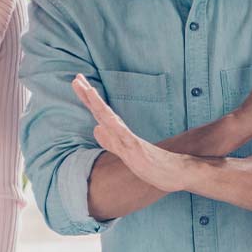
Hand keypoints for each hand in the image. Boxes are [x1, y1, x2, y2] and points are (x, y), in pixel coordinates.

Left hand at [72, 74, 192, 192]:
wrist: (174, 173)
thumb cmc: (152, 163)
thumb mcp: (125, 152)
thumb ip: (110, 141)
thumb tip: (96, 128)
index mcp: (119, 133)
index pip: (100, 113)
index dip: (88, 98)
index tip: (78, 81)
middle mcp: (123, 133)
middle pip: (102, 111)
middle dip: (89, 95)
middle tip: (77, 78)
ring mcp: (130, 140)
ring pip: (111, 120)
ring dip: (99, 105)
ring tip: (88, 90)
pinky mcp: (137, 150)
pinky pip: (125, 137)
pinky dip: (115, 127)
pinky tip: (106, 120)